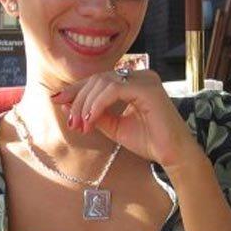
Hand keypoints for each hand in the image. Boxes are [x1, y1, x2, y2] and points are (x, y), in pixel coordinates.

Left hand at [51, 70, 202, 168]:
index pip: (99, 79)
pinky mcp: (148, 89)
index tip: (57, 100)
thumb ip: (95, 114)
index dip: (77, 89)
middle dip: (79, 99)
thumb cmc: (149, 141)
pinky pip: (114, 90)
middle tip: (72, 122)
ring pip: (103, 83)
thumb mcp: (114, 126)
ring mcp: (145, 79)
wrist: (173, 155)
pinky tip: (91, 120)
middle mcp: (140, 75)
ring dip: (86, 104)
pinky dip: (98, 104)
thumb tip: (68, 104)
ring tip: (81, 125)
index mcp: (134, 81)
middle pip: (98, 79)